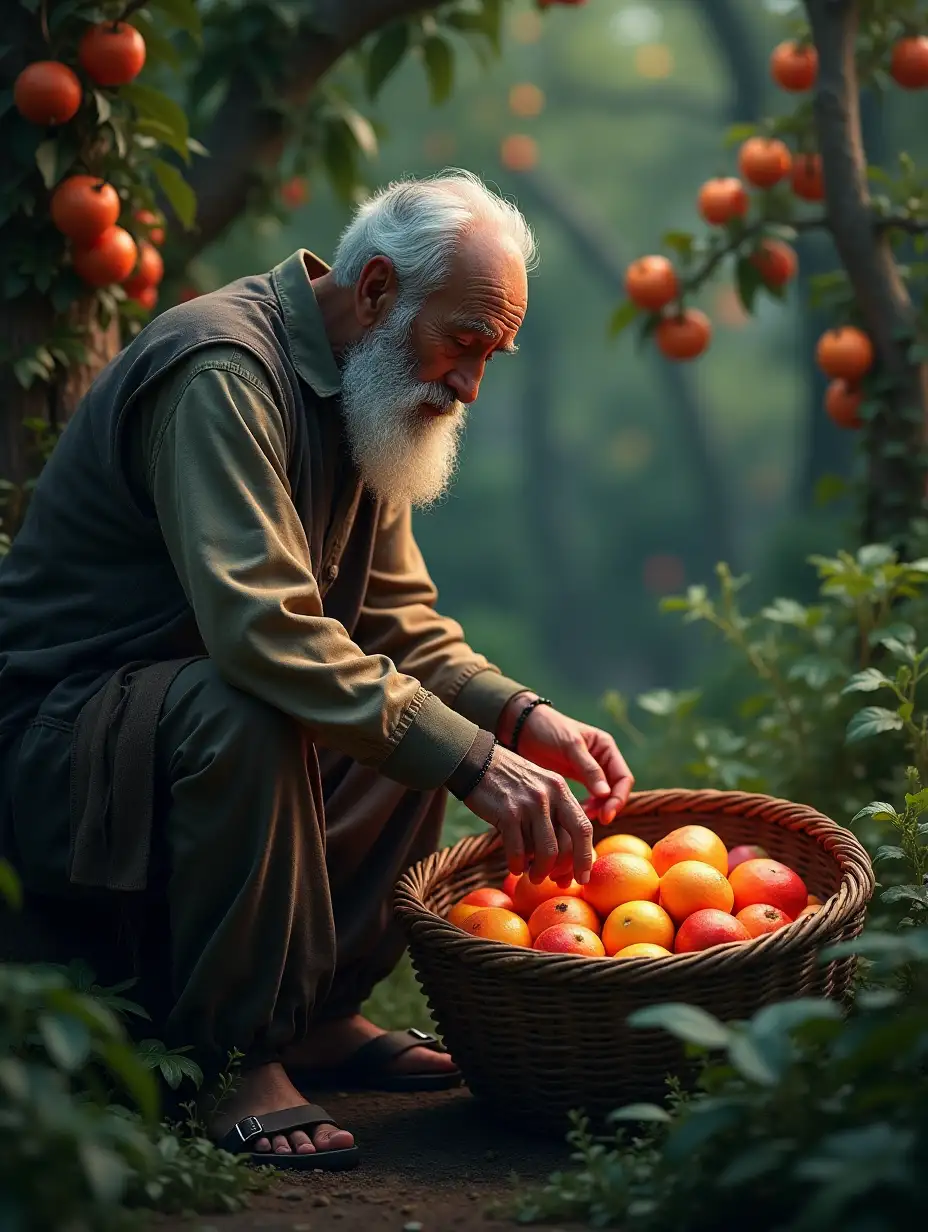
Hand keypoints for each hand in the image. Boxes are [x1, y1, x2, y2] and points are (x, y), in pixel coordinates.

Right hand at [463, 742, 594, 885]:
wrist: (477, 761)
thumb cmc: (509, 782)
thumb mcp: (540, 787)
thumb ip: (555, 814)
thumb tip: (565, 858)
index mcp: (562, 790)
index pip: (584, 828)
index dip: (585, 856)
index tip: (582, 878)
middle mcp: (550, 796)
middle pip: (569, 843)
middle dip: (565, 869)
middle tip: (555, 881)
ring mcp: (529, 804)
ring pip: (546, 851)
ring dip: (540, 871)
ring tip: (532, 876)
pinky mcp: (508, 813)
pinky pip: (518, 850)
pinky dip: (517, 864)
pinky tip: (514, 867)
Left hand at [499, 695, 633, 825]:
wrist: (522, 728)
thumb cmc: (547, 729)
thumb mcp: (569, 746)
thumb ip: (589, 769)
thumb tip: (606, 794)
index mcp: (606, 748)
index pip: (624, 777)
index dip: (618, 798)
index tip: (606, 814)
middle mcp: (602, 760)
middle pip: (616, 789)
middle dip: (609, 805)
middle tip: (598, 820)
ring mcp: (590, 771)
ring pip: (603, 796)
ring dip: (599, 808)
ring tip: (584, 816)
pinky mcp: (577, 779)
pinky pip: (589, 796)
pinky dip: (587, 806)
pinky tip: (577, 812)